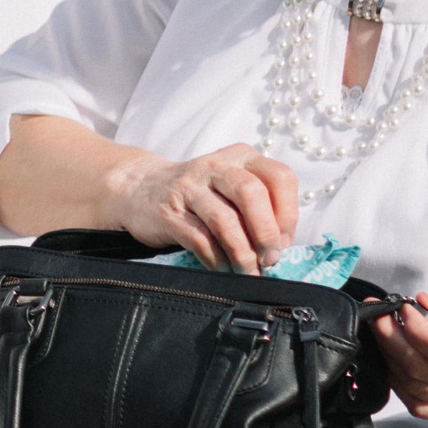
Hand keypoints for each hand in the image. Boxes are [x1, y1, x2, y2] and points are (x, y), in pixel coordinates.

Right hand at [104, 143, 298, 273]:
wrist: (139, 189)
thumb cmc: (199, 196)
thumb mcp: (231, 189)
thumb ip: (259, 208)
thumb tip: (278, 248)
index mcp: (241, 157)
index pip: (280, 177)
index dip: (288, 214)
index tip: (283, 241)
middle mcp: (216, 166)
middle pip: (252, 194)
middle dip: (266, 233)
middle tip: (268, 258)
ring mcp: (189, 186)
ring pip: (225, 220)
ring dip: (242, 253)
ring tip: (247, 270)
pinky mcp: (169, 212)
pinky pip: (201, 240)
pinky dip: (217, 260)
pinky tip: (223, 268)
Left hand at [375, 286, 427, 419]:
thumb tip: (421, 302)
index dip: (411, 328)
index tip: (401, 307)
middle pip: (420, 367)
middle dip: (388, 338)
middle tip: (380, 316)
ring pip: (414, 387)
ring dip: (390, 359)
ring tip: (386, 334)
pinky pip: (421, 408)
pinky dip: (400, 387)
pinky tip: (396, 364)